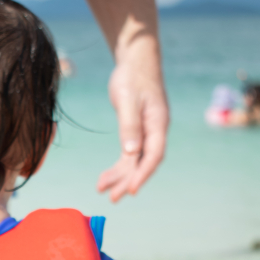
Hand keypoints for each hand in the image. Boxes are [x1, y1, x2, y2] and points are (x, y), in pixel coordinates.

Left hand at [96, 40, 168, 202]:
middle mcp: (155, 131)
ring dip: (120, 176)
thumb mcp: (128, 100)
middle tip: (112, 198)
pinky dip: (118, 166)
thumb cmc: (133, 77)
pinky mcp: (136, 131)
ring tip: (102, 190)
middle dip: (128, 181)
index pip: (154, 155)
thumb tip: (131, 153)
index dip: (143, 173)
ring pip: (134, 161)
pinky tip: (105, 178)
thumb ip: (130, 126)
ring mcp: (147, 132)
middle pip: (143, 163)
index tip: (132, 189)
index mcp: (158, 123)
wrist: (135, 61)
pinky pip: (129, 154)